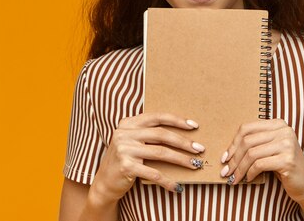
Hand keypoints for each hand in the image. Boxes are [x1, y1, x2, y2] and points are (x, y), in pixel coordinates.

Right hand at [89, 112, 204, 203]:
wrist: (104, 183)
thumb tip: (181, 134)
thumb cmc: (125, 160)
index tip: (194, 126)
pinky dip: (168, 180)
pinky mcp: (126, 166)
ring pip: (161, 153)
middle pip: (161, 135)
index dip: (177, 120)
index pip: (157, 117)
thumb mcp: (132, 141)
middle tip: (199, 149)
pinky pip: (153, 173)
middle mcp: (125, 133)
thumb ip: (148, 133)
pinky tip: (177, 186)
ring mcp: (124, 149)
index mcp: (128, 123)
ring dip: (181, 159)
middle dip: (183, 142)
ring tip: (194, 164)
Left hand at [220, 119, 303, 202]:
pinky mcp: (287, 160)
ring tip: (234, 178)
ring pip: (251, 154)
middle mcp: (284, 130)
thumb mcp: (270, 150)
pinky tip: (248, 179)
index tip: (225, 158)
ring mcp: (287, 144)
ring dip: (240, 168)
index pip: (247, 128)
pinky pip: (259, 164)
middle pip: (247, 141)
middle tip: (226, 171)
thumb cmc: (284, 166)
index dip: (233, 144)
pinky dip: (250, 173)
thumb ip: (255, 143)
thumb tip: (227, 153)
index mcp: (278, 123)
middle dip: (234, 158)